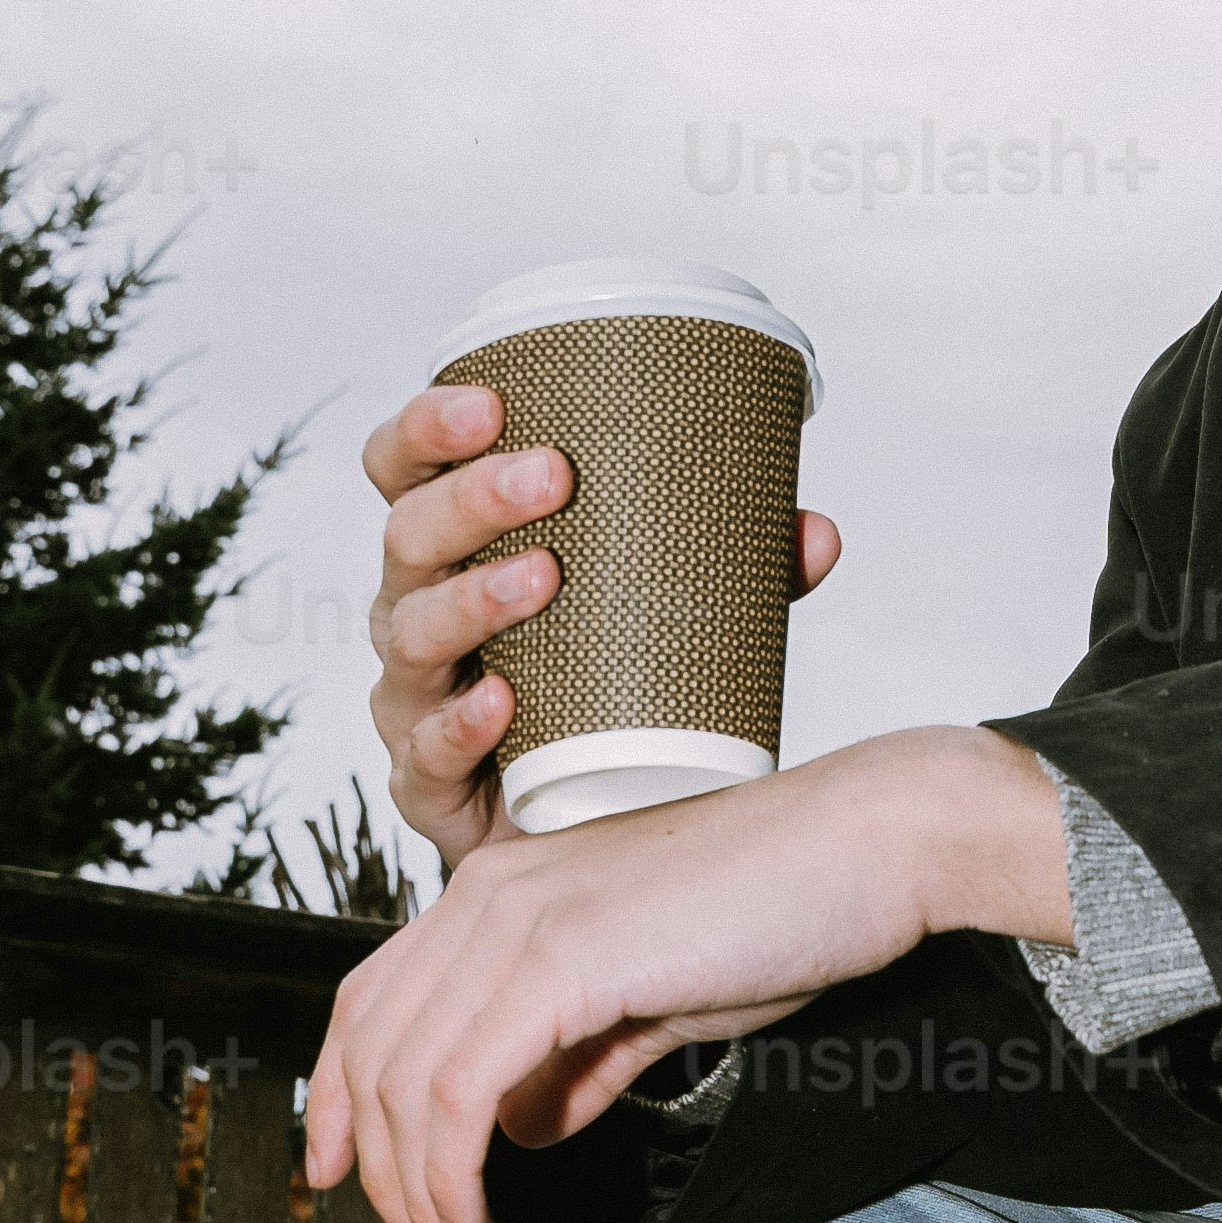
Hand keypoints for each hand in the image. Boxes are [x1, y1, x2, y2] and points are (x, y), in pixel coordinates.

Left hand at [306, 721, 1075, 1222]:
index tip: (344, 1177)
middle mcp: (488, 893)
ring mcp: (517, 921)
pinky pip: (459, 1093)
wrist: (867, 849)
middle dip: (383, 1174)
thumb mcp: (660, 998)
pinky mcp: (560, 963)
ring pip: (405, 1083)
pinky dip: (452, 1178)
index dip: (340, 1095)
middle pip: (371, 1049)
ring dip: (419, 1196)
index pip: (372, 997)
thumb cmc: (784, 911)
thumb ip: (581, 1059)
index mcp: (502, 890)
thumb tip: (525, 1126)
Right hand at [359, 379, 842, 867]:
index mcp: (454, 550)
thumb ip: (734, 574)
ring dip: (473, 598)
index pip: (406, 472)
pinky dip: (460, 725)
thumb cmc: (596, 689)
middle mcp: (419, 611)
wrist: (582, 820)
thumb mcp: (659, 615)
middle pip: (410, 537)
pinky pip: (426, 753)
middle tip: (552, 476)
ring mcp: (415, 699)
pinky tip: (499, 701)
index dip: (429, 429)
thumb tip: (815, 534)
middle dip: (474, 499)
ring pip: (414, 635)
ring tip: (542, 576)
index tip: (492, 402)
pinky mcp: (428, 784)